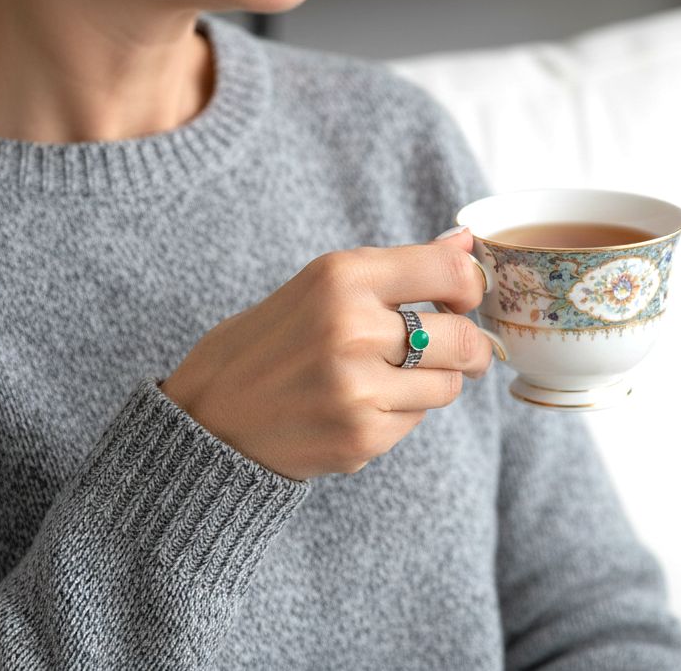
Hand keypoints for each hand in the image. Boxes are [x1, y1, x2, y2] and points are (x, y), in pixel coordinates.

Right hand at [159, 227, 492, 480]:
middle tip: (460, 350)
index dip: (472, 288)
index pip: (452, 272)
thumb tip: (465, 243)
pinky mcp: (360, 437)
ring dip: (432, 383)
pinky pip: (416, 421)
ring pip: (448, 386)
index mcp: (340, 276)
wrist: (208, 419)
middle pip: (465, 339)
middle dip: (471, 348)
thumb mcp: (320, 285)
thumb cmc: (264, 344)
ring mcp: (356, 388)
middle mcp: (352, 328)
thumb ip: (397, 268)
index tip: (463, 299)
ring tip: (389, 379)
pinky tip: (360, 407)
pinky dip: (400, 413)